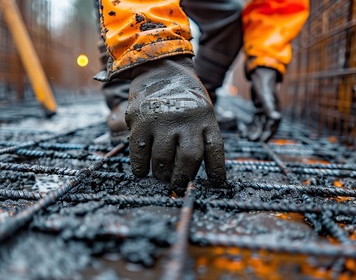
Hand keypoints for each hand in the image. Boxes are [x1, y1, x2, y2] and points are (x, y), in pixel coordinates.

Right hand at [125, 56, 225, 189]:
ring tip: (162, 177)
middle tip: (179, 185)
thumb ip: (201, 136)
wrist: (160, 69)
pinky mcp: (140, 121)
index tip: (216, 184)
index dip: (217, 171)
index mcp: (205, 117)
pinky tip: (143, 171)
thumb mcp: (202, 110)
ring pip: (162, 160)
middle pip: (188, 159)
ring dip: (161, 175)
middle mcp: (185, 119)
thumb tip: (193, 172)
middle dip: (183, 178)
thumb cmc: (184, 97)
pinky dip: (140, 167)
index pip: (215, 150)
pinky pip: (139, 153)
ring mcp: (162, 119)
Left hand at [246, 67, 281, 141]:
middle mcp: (271, 112)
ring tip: (246, 137)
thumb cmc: (264, 85)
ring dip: (254, 131)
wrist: (261, 75)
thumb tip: (276, 118)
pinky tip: (244, 131)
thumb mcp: (266, 97)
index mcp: (275, 110)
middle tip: (252, 140)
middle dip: (259, 134)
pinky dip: (251, 126)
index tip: (262, 141)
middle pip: (266, 126)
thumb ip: (269, 108)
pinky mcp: (259, 110)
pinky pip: (255, 121)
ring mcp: (265, 111)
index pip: (273, 125)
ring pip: (260, 125)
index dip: (268, 133)